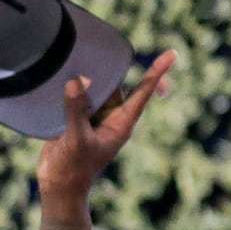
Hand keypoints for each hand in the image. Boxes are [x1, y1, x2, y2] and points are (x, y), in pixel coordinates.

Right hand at [35, 49, 176, 205]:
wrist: (58, 187)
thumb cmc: (73, 168)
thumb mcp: (76, 139)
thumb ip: (77, 110)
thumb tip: (79, 80)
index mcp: (122, 123)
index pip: (143, 92)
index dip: (157, 72)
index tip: (172, 54)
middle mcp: (112, 118)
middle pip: (120, 85)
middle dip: (118, 65)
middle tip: (111, 42)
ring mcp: (95, 118)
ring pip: (98, 88)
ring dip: (93, 74)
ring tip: (83, 52)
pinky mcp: (78, 119)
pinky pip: (80, 96)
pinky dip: (75, 85)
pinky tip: (63, 71)